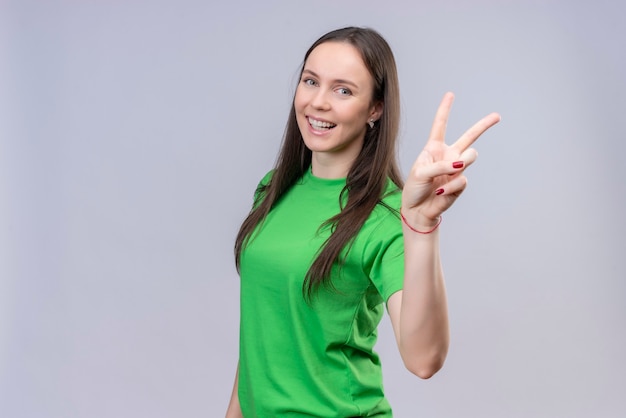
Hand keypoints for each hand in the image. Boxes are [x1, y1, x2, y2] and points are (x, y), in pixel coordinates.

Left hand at [402, 92, 500, 228]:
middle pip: (469, 136)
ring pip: (470, 157)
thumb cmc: (414, 189)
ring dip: (460, 164)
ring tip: (450, 172)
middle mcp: (448, 155)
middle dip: (484, 125)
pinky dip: (449, 186)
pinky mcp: (460, 183)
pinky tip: (440, 191)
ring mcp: (456, 169)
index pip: (440, 125)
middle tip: (497, 116)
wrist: (418, 210)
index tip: (450, 94)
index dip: (445, 109)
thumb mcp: (420, 172)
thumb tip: (461, 165)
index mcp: (434, 148)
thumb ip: (440, 165)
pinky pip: (461, 179)